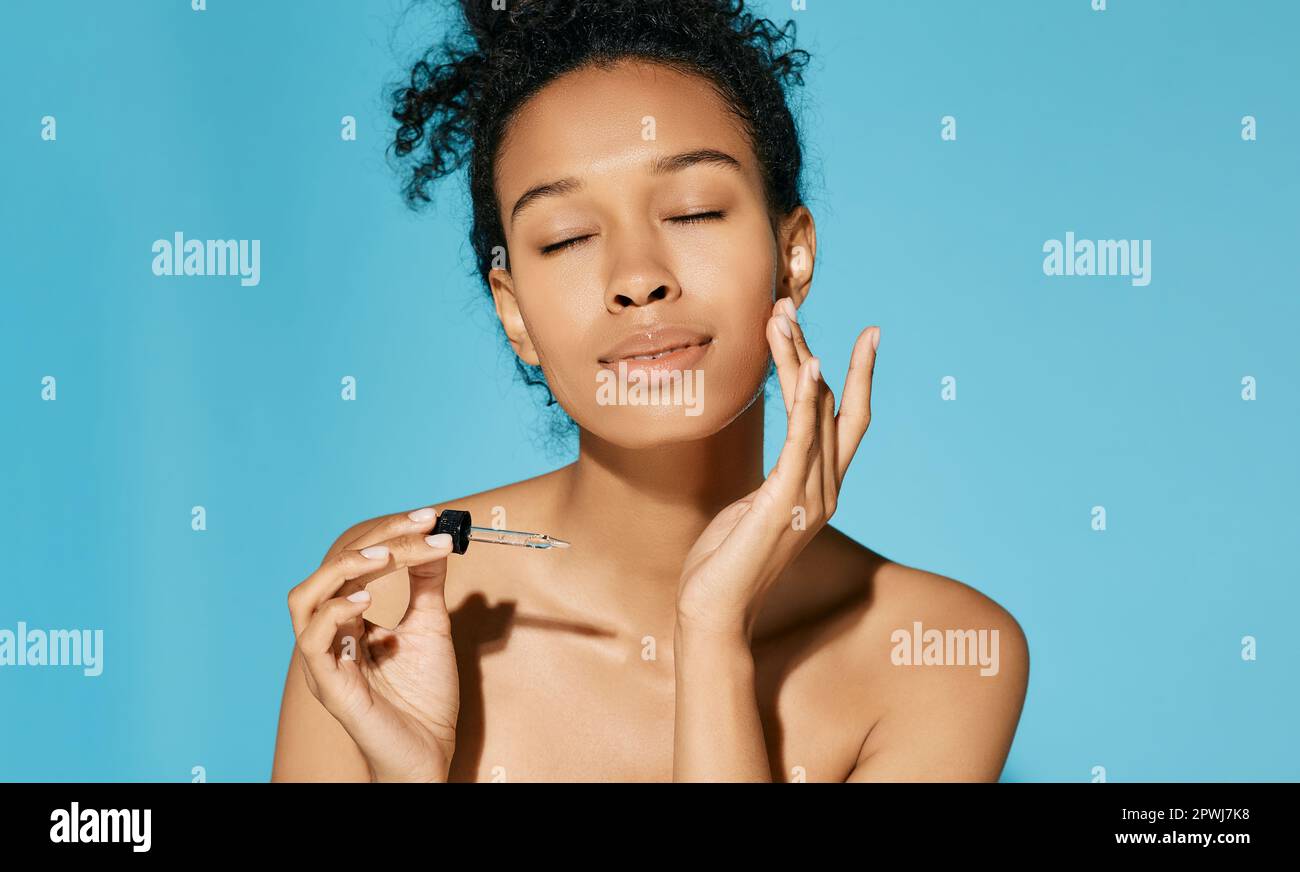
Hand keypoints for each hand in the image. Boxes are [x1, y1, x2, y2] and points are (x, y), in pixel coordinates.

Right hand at [287, 509, 461, 781]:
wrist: (429, 751)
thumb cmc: (424, 697)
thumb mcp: (430, 625)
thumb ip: (426, 583)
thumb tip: (435, 539)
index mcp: (348, 620)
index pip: (355, 561)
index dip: (389, 533)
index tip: (431, 515)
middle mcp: (329, 635)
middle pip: (330, 569)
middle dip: (374, 540)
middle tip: (418, 525)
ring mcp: (324, 660)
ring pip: (304, 598)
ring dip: (344, 570)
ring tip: (385, 557)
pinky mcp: (330, 686)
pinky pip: (313, 642)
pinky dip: (335, 613)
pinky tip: (367, 601)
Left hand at [676, 299, 878, 641]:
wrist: (712, 610)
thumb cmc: (725, 562)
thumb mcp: (751, 509)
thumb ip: (772, 481)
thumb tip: (774, 461)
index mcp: (820, 487)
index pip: (849, 419)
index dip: (859, 375)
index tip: (867, 333)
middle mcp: (825, 488)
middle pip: (832, 404)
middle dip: (810, 350)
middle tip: (787, 305)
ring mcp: (809, 496)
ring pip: (814, 412)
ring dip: (798, 360)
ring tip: (781, 317)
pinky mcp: (784, 502)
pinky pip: (802, 442)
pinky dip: (808, 402)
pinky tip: (808, 367)